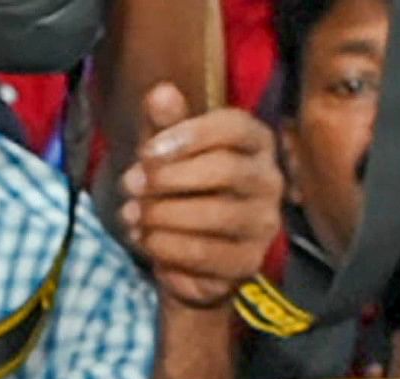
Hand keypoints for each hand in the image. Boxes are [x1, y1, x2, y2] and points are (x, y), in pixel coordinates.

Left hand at [120, 85, 284, 311]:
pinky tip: (147, 244)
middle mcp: (269, 182)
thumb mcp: (165, 148)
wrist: (184, 249)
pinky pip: (208, 258)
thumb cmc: (178, 185)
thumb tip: (161, 93)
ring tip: (132, 217)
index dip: (189, 136)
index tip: (146, 153)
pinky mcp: (248, 263)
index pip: (234, 127)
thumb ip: (163, 121)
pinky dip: (169, 252)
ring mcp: (263, 226)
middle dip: (170, 178)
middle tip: (131, 186)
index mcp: (255, 143)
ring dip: (164, 217)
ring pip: (217, 217)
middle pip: (227, 171)